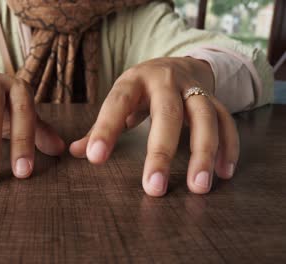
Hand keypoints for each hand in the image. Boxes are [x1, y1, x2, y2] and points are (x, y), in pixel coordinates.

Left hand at [69, 57, 238, 196]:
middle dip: (160, 152)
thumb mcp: (119, 99)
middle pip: (167, 114)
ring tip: (198, 187)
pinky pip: (227, 121)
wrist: (175, 63)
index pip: (118, 103)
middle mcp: (165, 82)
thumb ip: (100, 127)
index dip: (106, 130)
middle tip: (153, 188)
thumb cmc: (140, 89)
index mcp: (133, 80)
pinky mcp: (215, 98)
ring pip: (205, 117)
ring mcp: (194, 89)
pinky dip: (229, 147)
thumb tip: (75, 153)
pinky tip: (224, 173)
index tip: (95, 158)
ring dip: (204, 153)